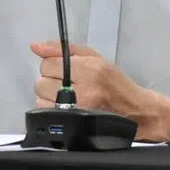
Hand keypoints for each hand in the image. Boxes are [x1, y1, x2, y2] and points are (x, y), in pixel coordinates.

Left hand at [31, 41, 169, 141]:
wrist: (134, 111)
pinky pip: (47, 112)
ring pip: (41, 98)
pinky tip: (67, 106)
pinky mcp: (73, 123)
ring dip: (50, 96)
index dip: (52, 64)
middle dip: (51, 80)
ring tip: (68, 95)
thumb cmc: (115, 84)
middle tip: (67, 82)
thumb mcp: (94, 57)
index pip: (48, 63)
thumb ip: (62, 50)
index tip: (62, 68)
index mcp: (89, 69)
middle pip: (42, 81)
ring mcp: (77, 110)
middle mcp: (83, 90)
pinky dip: (52, 109)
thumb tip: (36, 46)